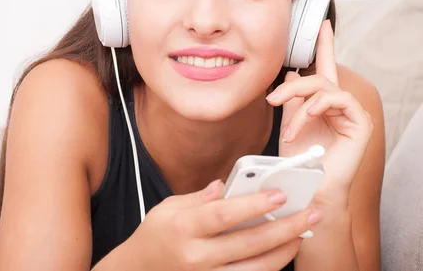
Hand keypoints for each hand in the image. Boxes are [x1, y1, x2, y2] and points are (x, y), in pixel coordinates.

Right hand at [124, 180, 322, 270]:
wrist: (139, 270)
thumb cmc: (154, 235)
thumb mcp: (167, 208)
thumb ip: (198, 197)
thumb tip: (225, 185)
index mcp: (183, 228)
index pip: (224, 215)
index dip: (253, 205)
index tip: (280, 193)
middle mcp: (196, 256)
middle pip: (248, 244)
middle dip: (284, 228)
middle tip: (310, 214)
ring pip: (255, 269)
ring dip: (284, 251)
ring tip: (302, 234)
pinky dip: (269, 267)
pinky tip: (282, 253)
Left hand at [265, 20, 373, 201]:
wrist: (308, 187)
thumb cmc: (299, 160)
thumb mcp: (290, 123)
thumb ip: (292, 100)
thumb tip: (289, 76)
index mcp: (323, 103)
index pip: (324, 69)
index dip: (324, 45)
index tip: (322, 24)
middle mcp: (340, 105)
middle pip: (318, 78)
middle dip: (292, 87)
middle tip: (272, 100)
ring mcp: (352, 114)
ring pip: (325, 87)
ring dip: (300, 104)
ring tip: (288, 129)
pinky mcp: (361, 123)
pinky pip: (339, 100)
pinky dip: (318, 108)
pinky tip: (306, 120)